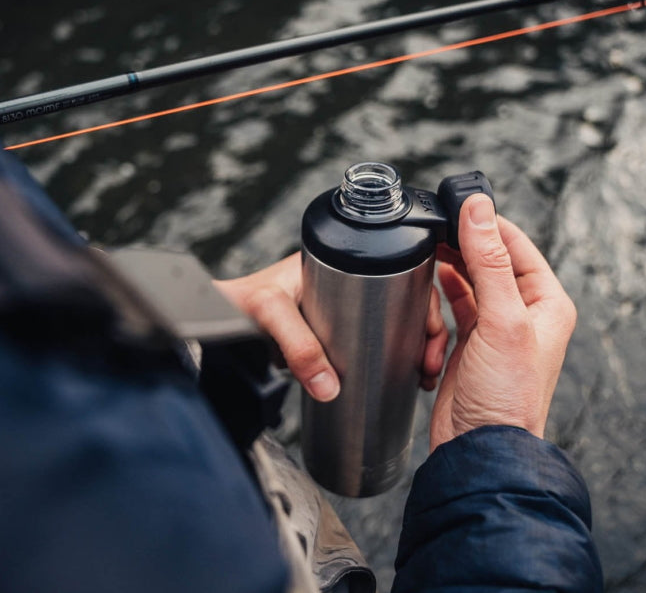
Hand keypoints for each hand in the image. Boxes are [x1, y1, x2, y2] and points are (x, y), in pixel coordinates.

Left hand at [215, 253, 448, 401]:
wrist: (214, 318)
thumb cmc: (239, 301)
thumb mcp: (271, 314)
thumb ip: (298, 347)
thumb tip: (331, 387)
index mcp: (339, 258)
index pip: (398, 270)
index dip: (423, 299)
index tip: (431, 332)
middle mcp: (347, 278)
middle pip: (404, 299)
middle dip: (427, 329)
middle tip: (429, 363)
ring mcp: (343, 305)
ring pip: (394, 321)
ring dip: (415, 345)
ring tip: (422, 375)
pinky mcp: (335, 330)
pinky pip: (374, 339)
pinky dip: (392, 355)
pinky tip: (402, 374)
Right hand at [430, 194, 575, 451]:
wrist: (479, 450)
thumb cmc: (506, 395)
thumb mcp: (501, 321)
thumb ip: (490, 261)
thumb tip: (479, 208)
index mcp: (545, 301)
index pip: (515, 243)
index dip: (485, 223)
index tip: (454, 207)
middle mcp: (522, 311)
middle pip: (485, 261)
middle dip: (457, 256)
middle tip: (430, 242)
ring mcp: (494, 327)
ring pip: (463, 284)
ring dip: (444, 289)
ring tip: (429, 294)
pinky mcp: (469, 344)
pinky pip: (448, 311)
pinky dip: (435, 316)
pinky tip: (429, 329)